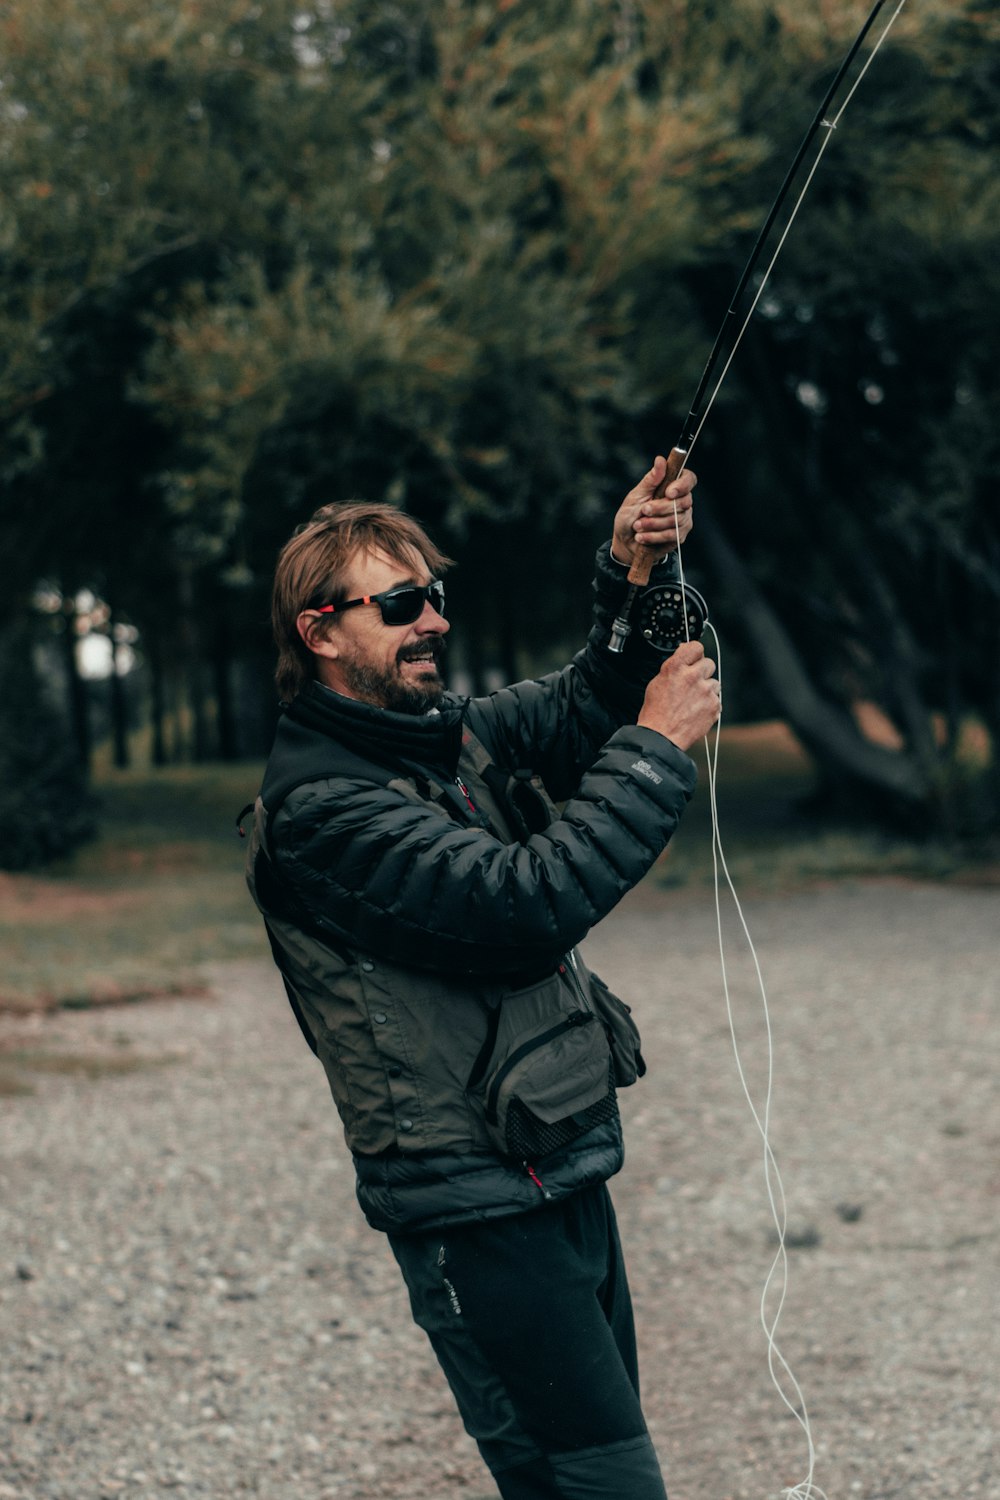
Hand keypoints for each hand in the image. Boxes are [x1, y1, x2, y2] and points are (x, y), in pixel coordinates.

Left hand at [611, 455, 695, 569]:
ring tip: (638, 526)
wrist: (626, 541)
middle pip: (683, 501)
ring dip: (653, 523)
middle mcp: (681, 501)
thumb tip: (660, 460)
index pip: (689, 479)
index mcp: (672, 486)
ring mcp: (683, 519)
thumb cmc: (631, 515)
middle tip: (644, 510)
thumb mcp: (636, 495)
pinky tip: (642, 536)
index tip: (668, 492)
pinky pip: (672, 534)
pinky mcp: (680, 535)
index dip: (682, 485)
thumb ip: (651, 479)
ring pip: (676, 519)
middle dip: (660, 508)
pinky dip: (653, 535)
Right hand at [637, 641, 720, 750]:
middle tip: (692, 684)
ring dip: (707, 689)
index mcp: (676, 667)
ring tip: (692, 701)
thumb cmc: (656, 712)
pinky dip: (709, 704)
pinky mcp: (715, 706)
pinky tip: (696, 711)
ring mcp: (706, 691)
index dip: (695, 653)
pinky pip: (717, 699)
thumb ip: (674, 667)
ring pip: (714, 682)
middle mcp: (693, 676)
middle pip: (708, 663)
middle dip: (701, 672)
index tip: (694, 658)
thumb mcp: (657, 682)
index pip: (696, 646)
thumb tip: (684, 656)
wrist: (662, 737)